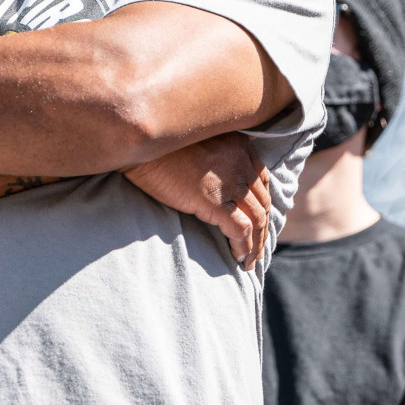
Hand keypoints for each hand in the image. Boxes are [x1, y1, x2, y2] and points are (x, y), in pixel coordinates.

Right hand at [123, 134, 271, 269]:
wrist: (141, 147)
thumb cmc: (161, 148)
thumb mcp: (199, 144)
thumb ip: (217, 159)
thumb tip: (219, 187)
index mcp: (239, 146)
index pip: (262, 181)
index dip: (263, 205)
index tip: (259, 222)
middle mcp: (241, 162)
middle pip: (263, 201)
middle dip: (263, 228)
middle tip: (258, 249)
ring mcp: (230, 182)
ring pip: (257, 218)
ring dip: (256, 243)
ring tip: (250, 260)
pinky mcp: (215, 201)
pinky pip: (240, 229)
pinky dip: (243, 246)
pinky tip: (239, 258)